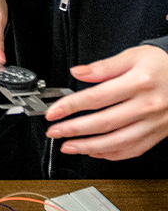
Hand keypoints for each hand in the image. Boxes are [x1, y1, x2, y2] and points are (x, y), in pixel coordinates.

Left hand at [45, 45, 167, 160]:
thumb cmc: (161, 66)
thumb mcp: (134, 56)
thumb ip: (104, 67)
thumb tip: (78, 72)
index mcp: (139, 82)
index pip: (97, 97)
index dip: (71, 106)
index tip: (54, 112)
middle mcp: (147, 105)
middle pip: (104, 122)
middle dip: (74, 130)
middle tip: (54, 131)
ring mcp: (153, 123)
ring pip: (116, 142)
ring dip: (88, 147)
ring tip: (68, 146)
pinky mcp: (157, 135)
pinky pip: (131, 150)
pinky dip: (110, 154)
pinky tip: (94, 151)